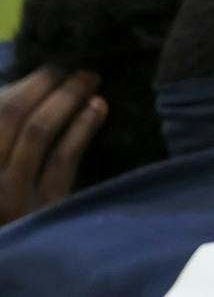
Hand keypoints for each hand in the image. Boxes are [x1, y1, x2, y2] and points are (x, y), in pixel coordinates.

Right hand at [0, 69, 104, 223]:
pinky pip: (63, 159)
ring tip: (90, 81)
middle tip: (77, 67)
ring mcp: (7, 195)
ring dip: (67, 98)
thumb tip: (34, 83)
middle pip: (12, 115)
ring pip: (38, 132)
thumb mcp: (5, 157)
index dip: (27, 84)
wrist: (20, 253)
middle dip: (48, 84)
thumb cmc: (11, 194)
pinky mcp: (40, 209)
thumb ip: (8, 129)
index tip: (53, 66)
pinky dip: (82, 127)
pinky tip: (98, 107)